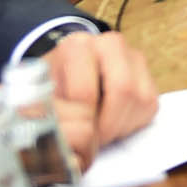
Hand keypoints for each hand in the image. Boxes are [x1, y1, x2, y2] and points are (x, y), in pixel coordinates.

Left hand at [44, 31, 157, 167]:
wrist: (66, 72)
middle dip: (107, 125)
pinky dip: (131, 123)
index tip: (73, 138)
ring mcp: (133, 57)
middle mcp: (110, 44)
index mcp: (78, 46)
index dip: (81, 123)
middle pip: (123, 90)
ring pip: (140, 99)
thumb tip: (56, 142)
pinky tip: (111, 123)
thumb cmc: (51, 86)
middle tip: (93, 142)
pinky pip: (149, 105)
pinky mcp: (148, 76)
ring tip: (98, 132)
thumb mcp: (37, 95)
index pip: (86, 92)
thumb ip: (40, 114)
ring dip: (119, 126)